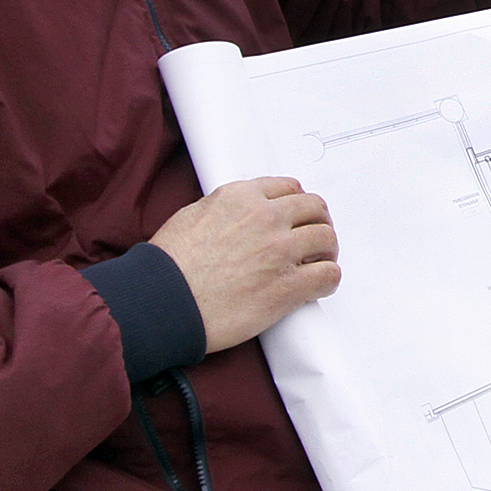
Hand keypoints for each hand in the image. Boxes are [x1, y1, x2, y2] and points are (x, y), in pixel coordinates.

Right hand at [150, 176, 339, 349]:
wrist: (162, 301)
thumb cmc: (169, 266)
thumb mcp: (192, 216)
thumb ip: (224, 209)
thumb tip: (240, 215)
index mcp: (241, 197)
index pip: (289, 189)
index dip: (297, 205)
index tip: (296, 218)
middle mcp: (266, 218)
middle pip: (315, 209)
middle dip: (317, 223)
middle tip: (313, 241)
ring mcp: (280, 251)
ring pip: (326, 238)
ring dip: (326, 251)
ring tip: (317, 264)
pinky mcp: (287, 286)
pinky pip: (328, 275)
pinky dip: (328, 279)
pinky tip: (317, 287)